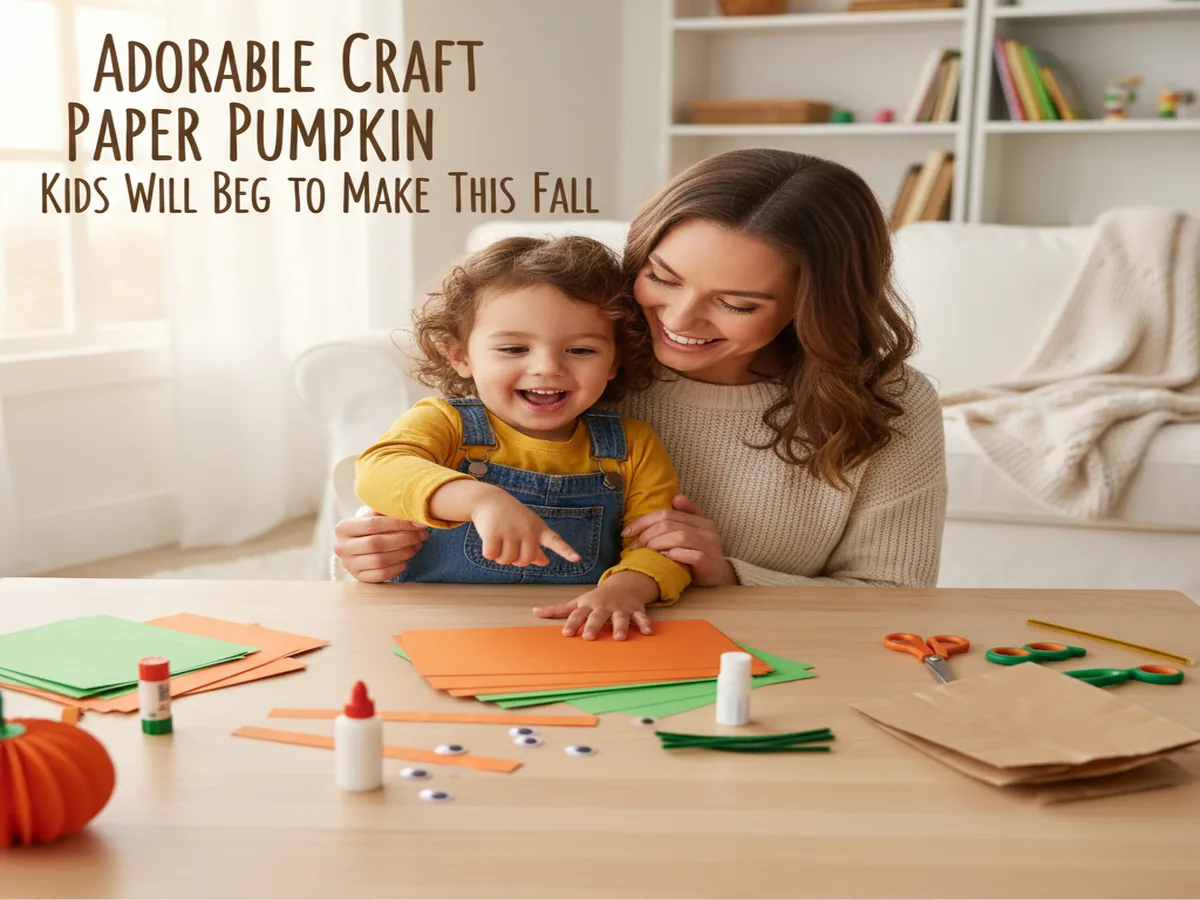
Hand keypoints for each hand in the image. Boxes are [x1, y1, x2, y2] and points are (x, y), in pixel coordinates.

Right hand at [333, 506, 428, 582]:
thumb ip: (387, 511)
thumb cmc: (369, 527)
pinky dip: (397, 567)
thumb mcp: (372, 515)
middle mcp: (342, 547)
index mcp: (342, 528)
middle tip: (421, 535)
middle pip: (376, 543)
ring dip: (404, 553)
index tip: (417, 522)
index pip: (372, 524)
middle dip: (404, 538)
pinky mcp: (359, 578)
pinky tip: (407, 559)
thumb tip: (414, 512)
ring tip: (417, 545)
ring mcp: (349, 565)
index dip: (397, 523)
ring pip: (379, 560)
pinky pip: (381, 575)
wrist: (358, 545)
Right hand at [471, 490, 579, 566]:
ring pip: (506, 560)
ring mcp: (511, 530)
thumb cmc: (511, 517)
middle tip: (508, 545)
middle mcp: (528, 529)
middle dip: (514, 559)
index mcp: (539, 529)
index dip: (566, 551)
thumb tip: (545, 562)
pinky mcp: (494, 532)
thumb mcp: (527, 527)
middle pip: (525, 560)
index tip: (577, 559)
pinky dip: (488, 553)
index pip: (555, 541)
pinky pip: (492, 555)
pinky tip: (489, 539)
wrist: (489, 499)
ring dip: (499, 556)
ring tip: (499, 539)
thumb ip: (535, 547)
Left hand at [532, 571, 658, 640]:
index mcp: (589, 605)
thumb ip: (558, 610)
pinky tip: (648, 632)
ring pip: (620, 618)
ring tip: (619, 638)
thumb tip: (535, 611)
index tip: (566, 633)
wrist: (625, 583)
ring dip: (620, 626)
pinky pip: (641, 617)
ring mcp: (621, 608)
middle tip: (588, 636)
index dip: (572, 623)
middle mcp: (604, 607)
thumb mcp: (578, 601)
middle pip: (598, 616)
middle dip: (593, 625)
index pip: (578, 614)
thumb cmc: (597, 597)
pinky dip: (645, 624)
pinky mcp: (635, 609)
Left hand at [622, 494, 737, 586]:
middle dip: (647, 534)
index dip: (644, 521)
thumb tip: (675, 497)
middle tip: (634, 546)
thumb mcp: (693, 533)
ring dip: (658, 544)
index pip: (667, 513)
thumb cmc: (700, 554)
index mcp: (701, 520)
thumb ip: (685, 515)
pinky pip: (692, 555)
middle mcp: (707, 530)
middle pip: (670, 524)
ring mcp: (710, 546)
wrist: (719, 578)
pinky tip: (664, 559)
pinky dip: (675, 555)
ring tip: (647, 552)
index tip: (626, 531)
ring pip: (680, 537)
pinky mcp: (710, 563)